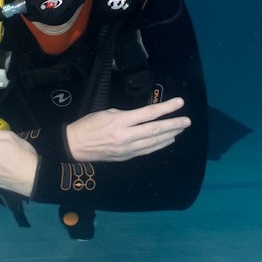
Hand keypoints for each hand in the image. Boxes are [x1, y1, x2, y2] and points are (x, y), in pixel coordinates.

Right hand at [65, 97, 190, 162]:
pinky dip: (160, 145)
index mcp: (120, 122)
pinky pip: (147, 151)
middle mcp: (126, 136)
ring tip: (181, 128)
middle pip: (155, 130)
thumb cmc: (88, 125)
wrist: (74, 146)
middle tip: (187, 121)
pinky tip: (169, 140)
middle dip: (173, 124)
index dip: (166, 108)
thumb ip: (126, 115)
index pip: (148, 114)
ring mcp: (127, 149)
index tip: (179, 103)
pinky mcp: (126, 157)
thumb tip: (142, 117)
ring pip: (154, 142)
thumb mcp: (106, 113)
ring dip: (170, 135)